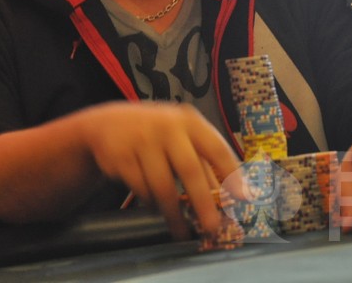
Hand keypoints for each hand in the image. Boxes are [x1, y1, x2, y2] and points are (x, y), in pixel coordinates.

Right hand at [76, 102, 241, 239]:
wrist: (106, 124)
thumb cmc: (154, 133)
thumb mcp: (180, 139)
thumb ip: (203, 163)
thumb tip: (229, 197)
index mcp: (189, 121)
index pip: (216, 148)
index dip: (232, 173)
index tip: (244, 197)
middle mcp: (167, 127)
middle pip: (189, 169)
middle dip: (203, 202)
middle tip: (212, 228)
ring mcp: (142, 141)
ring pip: (162, 186)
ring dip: (174, 213)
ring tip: (181, 230)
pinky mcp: (121, 157)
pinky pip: (141, 190)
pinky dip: (150, 202)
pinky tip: (154, 206)